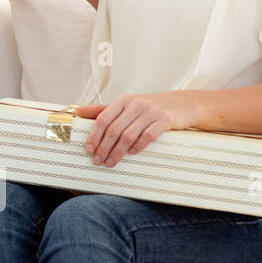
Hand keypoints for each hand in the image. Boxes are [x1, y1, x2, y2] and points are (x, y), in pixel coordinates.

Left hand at [76, 93, 199, 167]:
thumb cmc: (150, 107)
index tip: (89, 150)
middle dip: (104, 147)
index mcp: (123, 100)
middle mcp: (135, 104)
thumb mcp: (127, 105)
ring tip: (112, 162)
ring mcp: (151, 111)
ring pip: (128, 135)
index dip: (94, 136)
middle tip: (98, 161)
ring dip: (118, 151)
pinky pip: (148, 136)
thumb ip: (103, 109)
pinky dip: (138, 146)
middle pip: (113, 129)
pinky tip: (132, 154)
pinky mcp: (165, 120)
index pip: (102, 119)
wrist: (183, 104)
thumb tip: (78, 111)